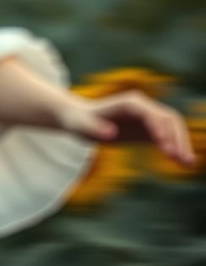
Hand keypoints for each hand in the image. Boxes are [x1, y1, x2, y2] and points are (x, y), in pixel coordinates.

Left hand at [56, 90, 195, 166]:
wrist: (79, 119)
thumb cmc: (79, 121)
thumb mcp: (81, 126)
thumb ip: (95, 129)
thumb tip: (111, 134)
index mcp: (129, 103)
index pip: (150, 113)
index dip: (158, 128)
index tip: (163, 146)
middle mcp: (143, 107)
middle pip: (168, 119)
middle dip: (176, 137)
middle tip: (179, 158)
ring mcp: (148, 117)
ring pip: (173, 128)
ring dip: (181, 144)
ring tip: (187, 163)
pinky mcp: (149, 129)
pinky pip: (168, 137)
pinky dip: (177, 148)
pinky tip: (184, 163)